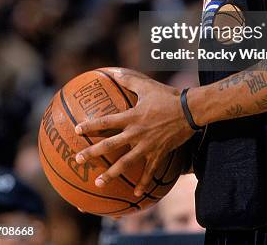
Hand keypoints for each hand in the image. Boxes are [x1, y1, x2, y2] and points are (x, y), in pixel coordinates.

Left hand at [74, 68, 195, 196]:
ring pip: (125, 163)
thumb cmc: (167, 96)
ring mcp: (146, 145)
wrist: (189, 111)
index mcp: (131, 116)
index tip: (76, 130)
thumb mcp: (146, 86)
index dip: (90, 126)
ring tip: (98, 182)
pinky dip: (143, 182)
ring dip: (111, 174)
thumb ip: (129, 80)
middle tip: (78, 160)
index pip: (106, 121)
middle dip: (92, 153)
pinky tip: (136, 193)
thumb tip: (115, 72)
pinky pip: (149, 171)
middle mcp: (135, 133)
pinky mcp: (158, 153)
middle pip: (110, 145)